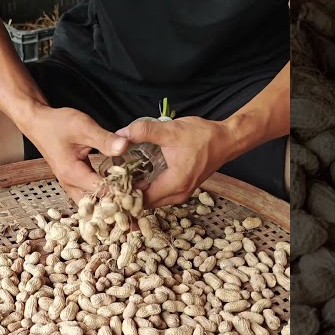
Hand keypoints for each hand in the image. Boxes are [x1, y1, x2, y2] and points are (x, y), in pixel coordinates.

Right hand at [22, 106, 127, 201]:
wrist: (38, 123)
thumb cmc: (58, 124)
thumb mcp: (83, 127)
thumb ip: (104, 139)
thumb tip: (125, 146)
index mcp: (72, 173)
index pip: (101, 192)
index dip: (120, 194)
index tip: (139, 193)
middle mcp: (70, 184)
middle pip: (95, 206)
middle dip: (114, 209)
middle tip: (135, 208)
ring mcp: (70, 185)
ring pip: (91, 205)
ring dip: (108, 205)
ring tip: (129, 205)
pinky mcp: (73, 182)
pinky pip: (88, 197)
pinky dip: (102, 198)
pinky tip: (117, 195)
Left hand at [115, 116, 236, 208]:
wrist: (226, 141)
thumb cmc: (203, 136)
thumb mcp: (172, 130)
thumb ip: (144, 131)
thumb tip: (120, 134)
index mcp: (174, 184)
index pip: (141, 199)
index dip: (123, 193)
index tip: (108, 182)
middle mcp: (177, 195)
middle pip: (144, 203)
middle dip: (127, 194)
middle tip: (110, 180)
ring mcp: (180, 194)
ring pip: (151, 201)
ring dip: (136, 192)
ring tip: (120, 178)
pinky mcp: (182, 189)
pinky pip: (159, 195)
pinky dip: (146, 189)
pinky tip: (136, 176)